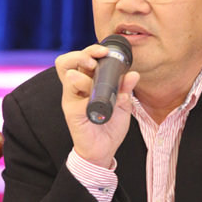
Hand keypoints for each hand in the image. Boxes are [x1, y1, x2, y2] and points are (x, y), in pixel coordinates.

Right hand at [55, 44, 139, 168]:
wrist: (103, 150)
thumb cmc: (109, 125)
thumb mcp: (123, 104)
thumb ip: (126, 88)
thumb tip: (133, 74)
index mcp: (86, 83)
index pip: (80, 59)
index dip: (90, 51)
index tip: (105, 52)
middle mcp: (75, 89)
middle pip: (67, 61)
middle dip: (83, 55)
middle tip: (96, 61)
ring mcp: (71, 100)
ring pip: (69, 74)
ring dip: (85, 73)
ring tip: (96, 81)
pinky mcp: (72, 113)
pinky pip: (75, 97)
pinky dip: (89, 94)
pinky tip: (100, 103)